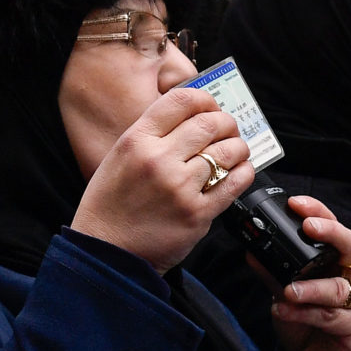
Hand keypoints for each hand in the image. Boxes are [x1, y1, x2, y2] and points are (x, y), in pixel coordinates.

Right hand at [70, 87, 251, 272]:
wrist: (107, 252)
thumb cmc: (110, 204)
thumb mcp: (120, 156)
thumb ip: (152, 135)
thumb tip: (193, 117)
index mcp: (136, 140)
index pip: (181, 100)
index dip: (204, 99)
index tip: (210, 107)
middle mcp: (158, 160)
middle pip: (209, 123)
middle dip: (226, 122)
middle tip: (228, 130)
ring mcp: (179, 187)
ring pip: (227, 151)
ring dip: (238, 147)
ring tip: (235, 152)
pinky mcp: (197, 213)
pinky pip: (234, 183)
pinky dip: (243, 172)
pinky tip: (239, 171)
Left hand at [267, 196, 350, 350]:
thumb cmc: (310, 324)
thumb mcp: (286, 294)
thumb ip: (274, 273)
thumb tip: (251, 250)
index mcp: (342, 260)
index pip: (334, 227)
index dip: (318, 212)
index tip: (296, 203)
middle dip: (330, 233)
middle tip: (308, 227)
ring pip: (339, 288)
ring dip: (311, 287)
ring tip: (287, 290)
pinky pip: (331, 317)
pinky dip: (304, 314)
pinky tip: (283, 311)